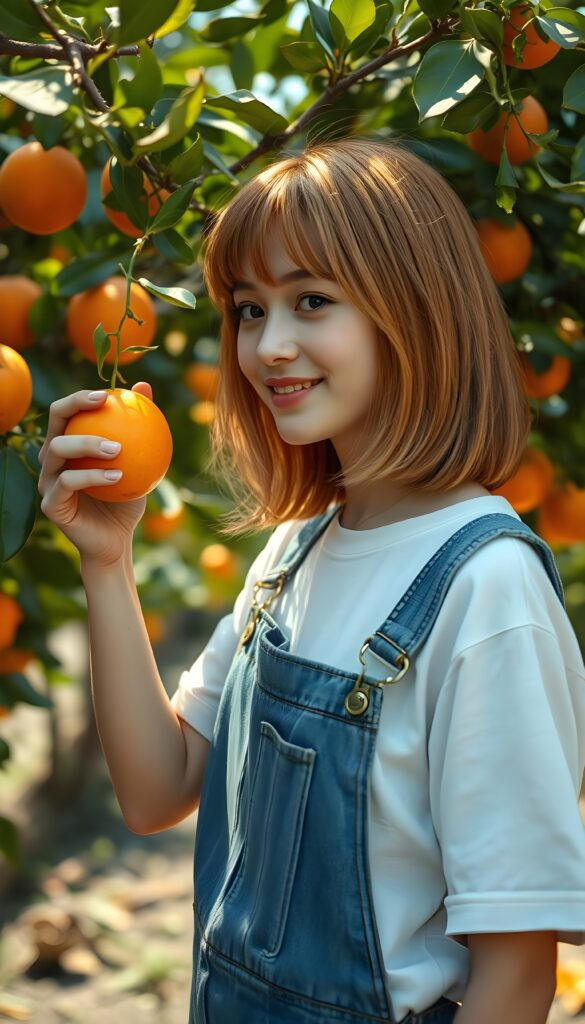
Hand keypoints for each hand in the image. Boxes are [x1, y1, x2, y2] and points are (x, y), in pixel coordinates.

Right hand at [38, 382, 152, 568]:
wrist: (117, 539)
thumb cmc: (126, 497)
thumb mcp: (140, 461)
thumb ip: (140, 426)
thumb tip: (144, 385)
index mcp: (67, 445)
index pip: (66, 412)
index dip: (80, 397)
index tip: (108, 394)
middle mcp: (51, 459)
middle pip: (55, 423)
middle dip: (75, 407)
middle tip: (104, 405)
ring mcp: (47, 481)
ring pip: (56, 450)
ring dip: (87, 443)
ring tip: (116, 448)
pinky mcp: (50, 504)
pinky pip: (67, 483)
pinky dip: (92, 477)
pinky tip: (117, 475)